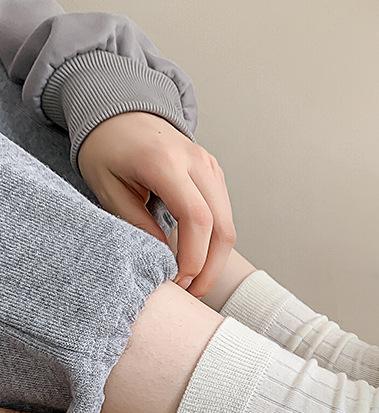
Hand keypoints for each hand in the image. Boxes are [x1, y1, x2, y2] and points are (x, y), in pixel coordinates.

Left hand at [77, 112, 235, 297]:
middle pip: (222, 226)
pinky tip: (198, 258)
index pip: (196, 218)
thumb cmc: (108, 148)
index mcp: (165, 162)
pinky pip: (224, 215)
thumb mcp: (108, 188)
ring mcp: (210, 167)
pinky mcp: (215, 175)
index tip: (180, 281)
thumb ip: (137, 223)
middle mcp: (196, 162)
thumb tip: (165, 259)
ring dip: (216, 259)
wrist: (121, 113)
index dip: (194, 257)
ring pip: (228, 224)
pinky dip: (215, 242)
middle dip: (211, 267)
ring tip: (196, 281)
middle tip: (193, 291)